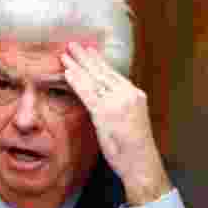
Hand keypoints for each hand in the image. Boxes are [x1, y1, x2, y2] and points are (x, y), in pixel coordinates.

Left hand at [62, 42, 171, 205]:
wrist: (141, 162)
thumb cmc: (135, 147)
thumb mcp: (132, 121)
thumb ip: (119, 107)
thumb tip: (103, 101)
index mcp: (136, 95)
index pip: (114, 74)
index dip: (99, 62)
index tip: (89, 51)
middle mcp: (128, 95)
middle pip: (103, 72)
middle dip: (87, 57)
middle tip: (74, 44)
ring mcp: (117, 103)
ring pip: (94, 79)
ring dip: (78, 65)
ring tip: (66, 53)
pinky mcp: (105, 113)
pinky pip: (88, 93)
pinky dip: (76, 81)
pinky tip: (67, 72)